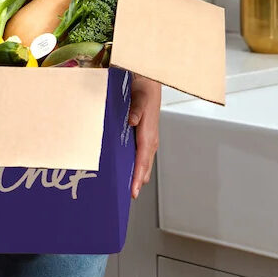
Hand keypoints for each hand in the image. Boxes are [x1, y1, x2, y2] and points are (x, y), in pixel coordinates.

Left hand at [128, 76, 160, 199]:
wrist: (149, 80)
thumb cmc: (144, 90)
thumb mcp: (139, 97)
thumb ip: (135, 109)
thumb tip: (132, 121)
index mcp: (148, 133)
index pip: (142, 160)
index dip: (137, 176)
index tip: (133, 190)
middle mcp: (150, 139)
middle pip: (143, 166)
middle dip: (137, 182)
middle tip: (127, 196)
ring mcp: (148, 139)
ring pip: (143, 162)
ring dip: (137, 175)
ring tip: (128, 189)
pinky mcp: (144, 136)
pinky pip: (140, 155)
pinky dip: (136, 165)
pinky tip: (129, 170)